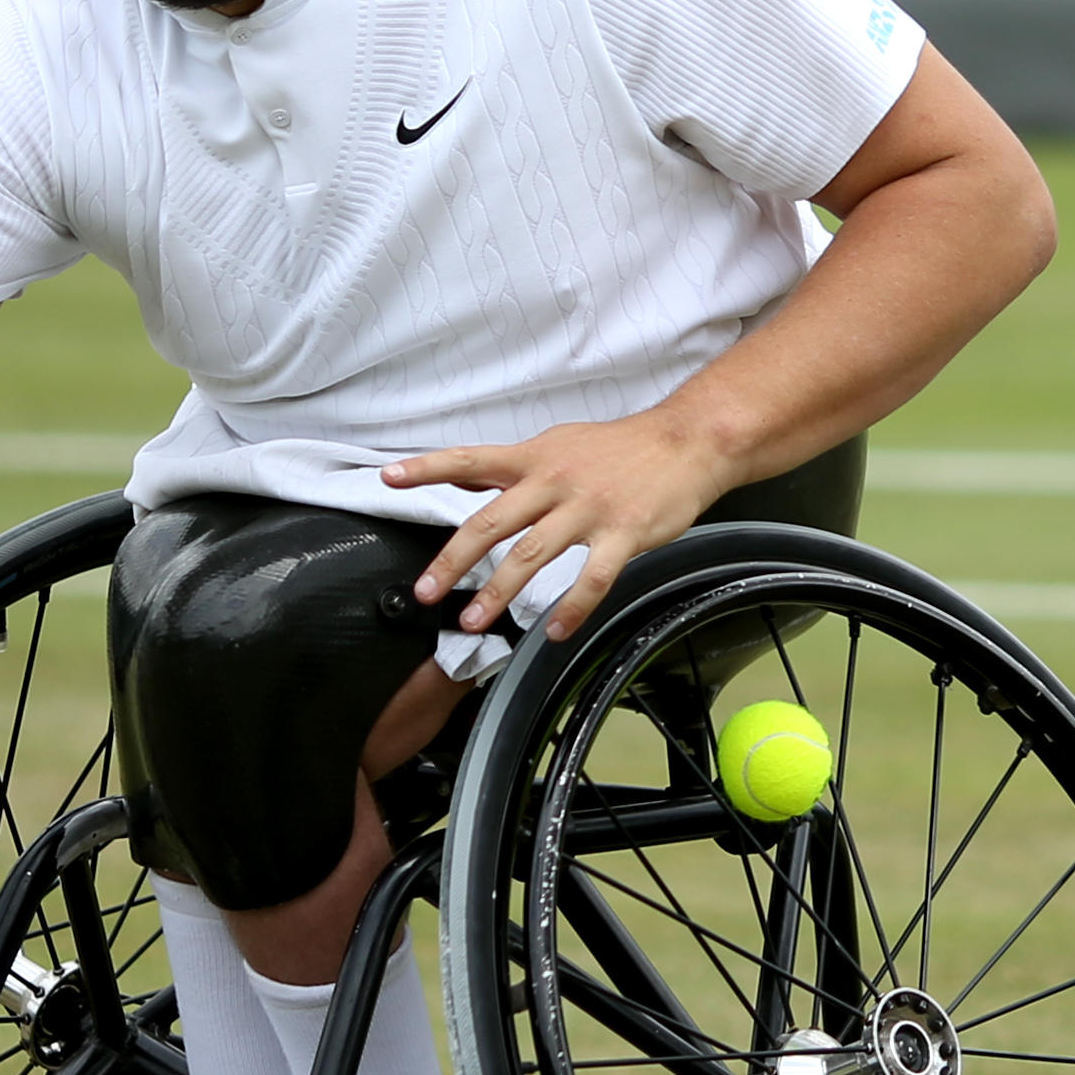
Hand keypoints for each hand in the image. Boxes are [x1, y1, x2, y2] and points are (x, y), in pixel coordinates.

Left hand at [386, 411, 734, 643]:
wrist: (686, 442)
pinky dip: (571, 609)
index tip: (387, 478)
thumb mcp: (557, 445)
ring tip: (471, 622)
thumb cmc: (619, 449)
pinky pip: (591, 579)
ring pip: (532, 555)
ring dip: (497, 592)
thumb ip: (511, 468)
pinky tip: (555, 632)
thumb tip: (463, 475)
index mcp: (533, 459)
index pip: (470, 459)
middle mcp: (554, 481)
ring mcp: (588, 509)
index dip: (427, 468)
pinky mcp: (623, 533)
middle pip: (491, 521)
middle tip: (426, 591)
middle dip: (452, 560)